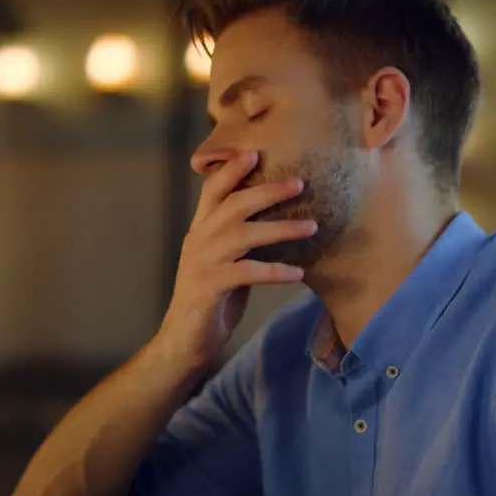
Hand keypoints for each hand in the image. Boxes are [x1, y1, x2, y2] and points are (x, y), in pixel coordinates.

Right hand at [155, 151, 315, 370]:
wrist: (184, 343)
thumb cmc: (211, 303)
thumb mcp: (224, 265)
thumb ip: (239, 243)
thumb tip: (274, 225)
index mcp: (199, 232)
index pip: (213, 192)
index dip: (232, 170)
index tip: (256, 152)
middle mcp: (198, 241)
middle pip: (232, 205)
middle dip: (267, 191)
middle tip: (300, 183)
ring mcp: (201, 263)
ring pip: (242, 234)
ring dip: (280, 228)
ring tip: (311, 226)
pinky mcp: (209, 287)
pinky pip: (247, 272)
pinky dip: (275, 271)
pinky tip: (298, 273)